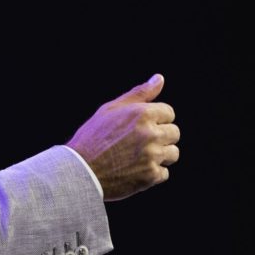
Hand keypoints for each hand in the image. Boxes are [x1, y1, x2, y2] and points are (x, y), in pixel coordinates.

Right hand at [66, 73, 179, 200]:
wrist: (80, 171)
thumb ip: (139, 93)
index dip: (156, 119)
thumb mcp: (111, 108)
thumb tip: (159, 78)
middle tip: (139, 142)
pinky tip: (135, 170)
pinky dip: (153, 173)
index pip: (169, 113)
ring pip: (173, 153)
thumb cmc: (93, 137)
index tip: (142, 126)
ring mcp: (152, 156)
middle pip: (174, 133)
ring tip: (139, 157)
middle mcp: (151, 133)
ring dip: (161, 155)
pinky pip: (164, 173)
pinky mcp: (150, 176)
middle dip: (161, 136)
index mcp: (143, 114)